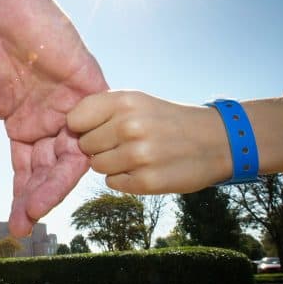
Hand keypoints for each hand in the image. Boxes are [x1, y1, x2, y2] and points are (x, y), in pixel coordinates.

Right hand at [0, 0, 106, 236]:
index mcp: (24, 126)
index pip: (28, 172)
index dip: (22, 198)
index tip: (15, 226)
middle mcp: (50, 121)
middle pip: (52, 170)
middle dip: (40, 197)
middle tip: (28, 220)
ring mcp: (71, 104)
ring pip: (74, 153)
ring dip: (59, 180)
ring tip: (40, 203)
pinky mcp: (88, 83)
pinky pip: (97, 120)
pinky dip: (87, 144)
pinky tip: (70, 167)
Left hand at [67, 91, 231, 193]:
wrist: (215, 141)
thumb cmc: (166, 119)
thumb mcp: (137, 101)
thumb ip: (102, 109)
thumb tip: (67, 127)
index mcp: (125, 101)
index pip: (75, 118)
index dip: (82, 126)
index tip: (95, 126)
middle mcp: (130, 126)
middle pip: (84, 145)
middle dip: (98, 145)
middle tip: (123, 142)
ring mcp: (138, 155)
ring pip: (96, 166)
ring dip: (111, 163)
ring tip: (135, 154)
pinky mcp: (146, 181)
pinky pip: (112, 183)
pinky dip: (124, 178)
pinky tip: (144, 168)